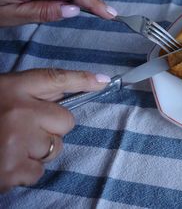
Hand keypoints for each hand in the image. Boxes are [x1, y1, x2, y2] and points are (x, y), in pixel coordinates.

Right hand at [0, 68, 109, 191]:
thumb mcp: (1, 95)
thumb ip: (31, 93)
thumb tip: (67, 92)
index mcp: (12, 88)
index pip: (55, 78)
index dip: (82, 79)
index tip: (103, 81)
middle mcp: (19, 111)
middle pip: (66, 121)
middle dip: (52, 128)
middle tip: (24, 130)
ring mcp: (18, 140)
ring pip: (55, 148)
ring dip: (38, 151)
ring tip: (10, 147)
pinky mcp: (14, 168)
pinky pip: (40, 171)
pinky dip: (26, 171)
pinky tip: (6, 162)